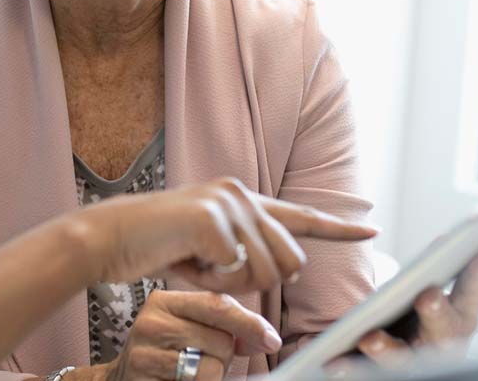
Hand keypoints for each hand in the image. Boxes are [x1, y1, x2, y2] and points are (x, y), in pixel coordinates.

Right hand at [75, 178, 376, 294]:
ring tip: (197, 264)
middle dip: (260, 282)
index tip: (369, 233)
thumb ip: (246, 253)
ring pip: (267, 271)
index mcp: (242, 198)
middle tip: (218, 275)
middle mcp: (241, 193)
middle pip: (289, 261)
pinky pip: (235, 272)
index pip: (299, 216)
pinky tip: (184, 260)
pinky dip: (210, 279)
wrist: (108, 238)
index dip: (336, 229)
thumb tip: (284, 270)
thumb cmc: (155, 246)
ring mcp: (228, 203)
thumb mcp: (209, 251)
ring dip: (234, 283)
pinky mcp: (213, 219)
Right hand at [76, 290, 281, 380]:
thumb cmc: (164, 353)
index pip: (218, 306)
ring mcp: (144, 352)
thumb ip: (223, 325)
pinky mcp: (143, 377)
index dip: (250, 324)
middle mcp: (151, 322)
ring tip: (190, 374)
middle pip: (220, 341)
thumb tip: (266, 337)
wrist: (122, 379)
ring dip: (212, 377)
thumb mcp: (188, 328)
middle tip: (203, 360)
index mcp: (164, 301)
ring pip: (210, 368)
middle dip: (225, 357)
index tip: (271, 341)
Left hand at [354, 249, 477, 369]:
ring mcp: (413, 362)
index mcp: (460, 318)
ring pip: (401, 359)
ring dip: (386, 349)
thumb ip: (442, 272)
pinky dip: (351, 368)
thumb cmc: (421, 315)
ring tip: (369, 339)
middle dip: (437, 313)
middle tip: (428, 296)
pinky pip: (365, 371)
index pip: (472, 293)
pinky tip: (335, 363)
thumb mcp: (434, 293)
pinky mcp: (383, 371)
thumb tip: (452, 241)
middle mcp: (441, 343)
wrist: (406, 356)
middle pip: (442, 331)